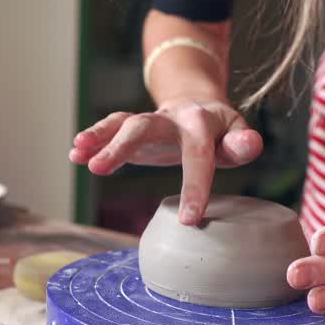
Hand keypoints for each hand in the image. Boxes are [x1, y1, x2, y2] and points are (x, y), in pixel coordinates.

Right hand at [68, 99, 262, 224]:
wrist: (196, 103)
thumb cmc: (219, 131)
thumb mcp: (235, 134)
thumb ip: (242, 143)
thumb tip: (251, 145)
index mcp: (200, 124)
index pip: (198, 157)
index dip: (195, 187)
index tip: (190, 220)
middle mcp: (169, 119)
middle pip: (142, 126)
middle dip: (120, 146)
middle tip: (98, 171)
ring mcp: (147, 122)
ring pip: (120, 124)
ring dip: (98, 138)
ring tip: (78, 153)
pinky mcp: (131, 128)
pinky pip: (109, 129)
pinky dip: (92, 140)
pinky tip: (74, 153)